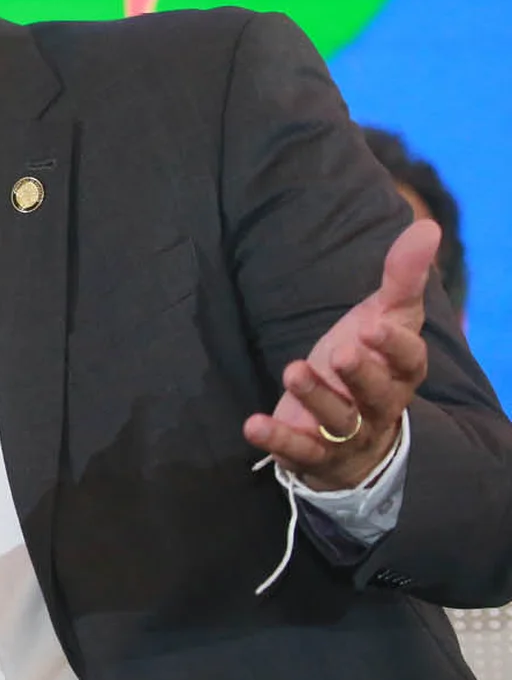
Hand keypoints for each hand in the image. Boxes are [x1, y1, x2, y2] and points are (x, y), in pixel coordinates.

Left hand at [245, 219, 438, 489]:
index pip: (409, 361)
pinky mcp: (315, 454)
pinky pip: (299, 451)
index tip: (374, 325)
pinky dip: (277, 439)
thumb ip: (402, 277)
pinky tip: (252, 425)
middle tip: (341, 351)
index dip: (395, 347)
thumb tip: (428, 226)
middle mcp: (380, 406)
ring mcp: (348, 434)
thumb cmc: (370, 363)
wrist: (355, 434)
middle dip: (361, 374)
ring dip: (316, 397)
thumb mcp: (385, 318)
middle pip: (377, 394)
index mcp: (401, 373)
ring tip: (292, 371)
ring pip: (339, 421)